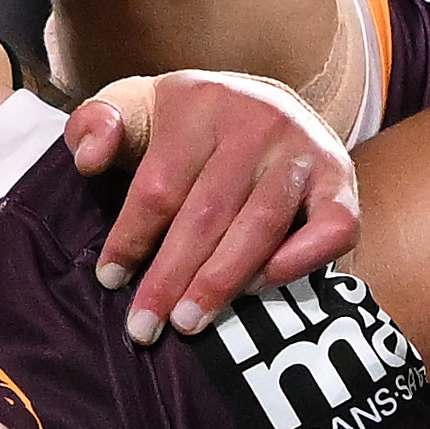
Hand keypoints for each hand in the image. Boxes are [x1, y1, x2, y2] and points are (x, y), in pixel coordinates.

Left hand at [65, 72, 360, 344]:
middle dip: (171, 277)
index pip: (160, 186)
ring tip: (188, 323)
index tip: (110, 280)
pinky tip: (256, 290)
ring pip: (260, 227)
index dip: (132, 239)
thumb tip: (88, 158)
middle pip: (207, 214)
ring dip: (222, 282)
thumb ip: (96, 125)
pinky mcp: (341, 179)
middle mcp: (258, 121)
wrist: (264, 103)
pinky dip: (297, 263)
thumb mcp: (135, 109)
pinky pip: (331, 229)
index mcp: (200, 102)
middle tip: (145, 327)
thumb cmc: (186, 125)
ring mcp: (304, 151)